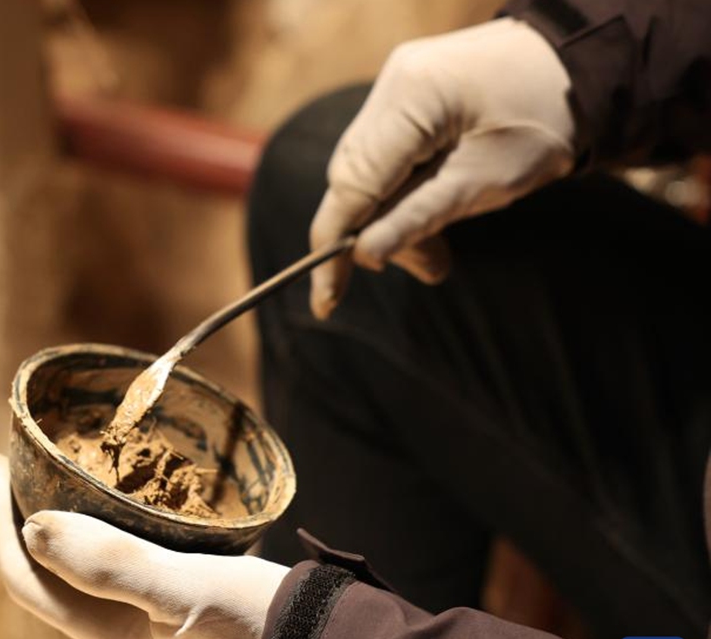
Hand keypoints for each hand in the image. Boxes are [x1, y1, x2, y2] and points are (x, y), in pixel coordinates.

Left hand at [0, 452, 288, 638]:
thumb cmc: (262, 626)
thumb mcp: (186, 593)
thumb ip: (112, 565)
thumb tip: (34, 527)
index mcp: (106, 634)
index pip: (25, 577)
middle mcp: (119, 631)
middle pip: (47, 573)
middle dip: (17, 519)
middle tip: (5, 464)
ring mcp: (151, 623)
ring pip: (85, 568)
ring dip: (60, 522)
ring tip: (52, 474)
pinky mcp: (184, 608)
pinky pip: (125, 563)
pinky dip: (108, 527)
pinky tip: (126, 500)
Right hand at [310, 18, 575, 317]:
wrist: (581, 68)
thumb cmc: (544, 122)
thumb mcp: (486, 181)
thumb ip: (419, 218)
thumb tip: (364, 257)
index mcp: (409, 100)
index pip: (351, 186)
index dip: (333, 247)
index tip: (327, 301)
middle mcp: (392, 88)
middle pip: (354, 180)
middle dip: (378, 233)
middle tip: (431, 267)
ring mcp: (396, 88)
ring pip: (367, 172)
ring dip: (394, 218)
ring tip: (439, 255)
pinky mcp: (406, 97)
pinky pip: (386, 156)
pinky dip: (404, 193)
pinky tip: (432, 215)